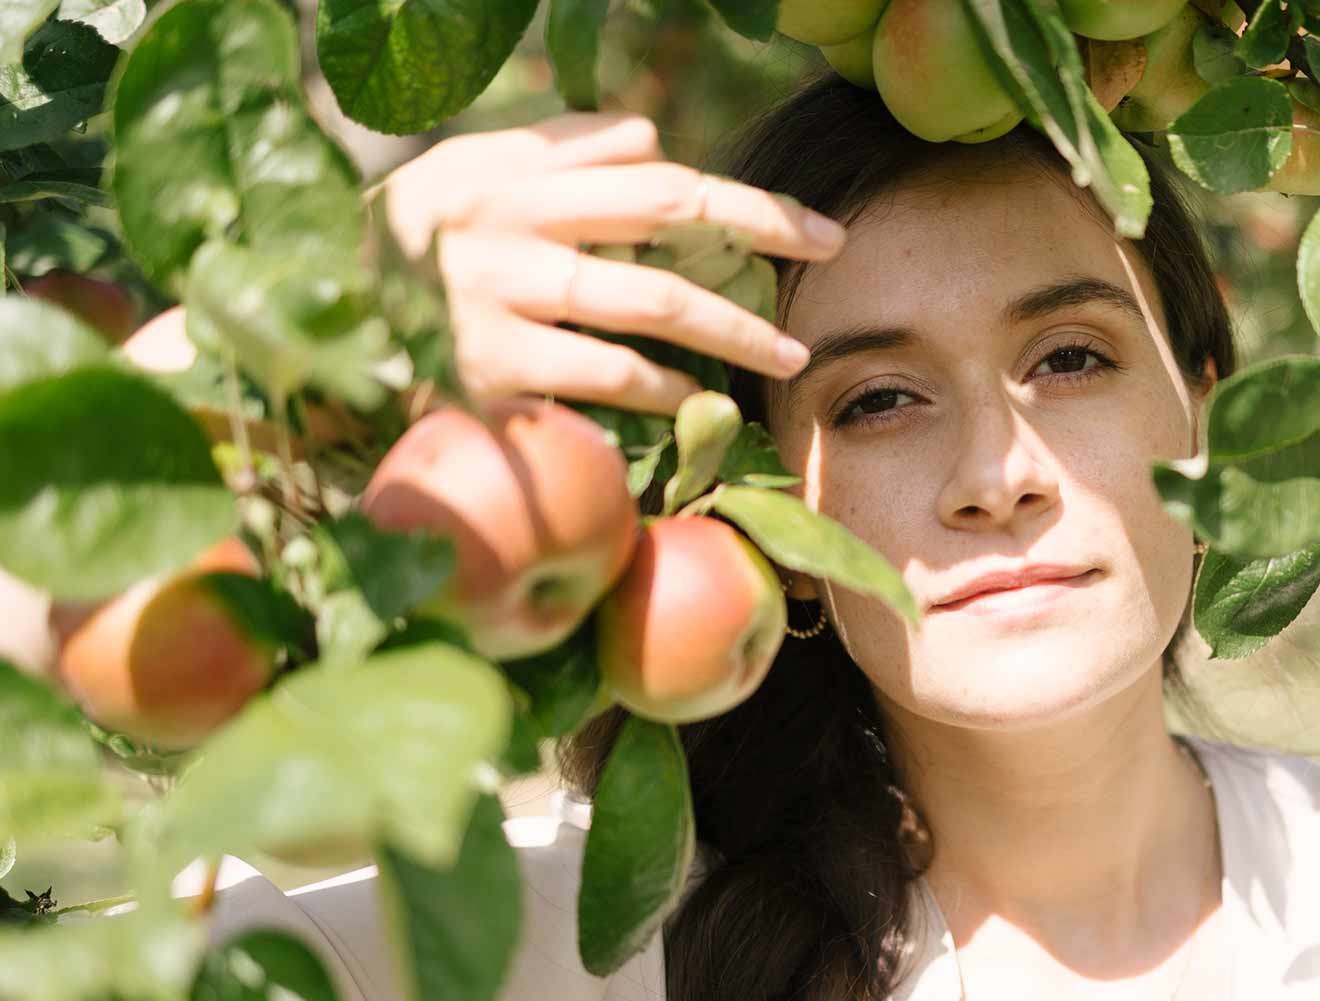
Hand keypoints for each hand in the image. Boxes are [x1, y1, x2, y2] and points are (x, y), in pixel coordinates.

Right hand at [379, 112, 844, 412]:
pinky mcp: (487, 373)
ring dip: (729, 332)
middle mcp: (507, 225)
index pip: (656, 177)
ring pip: (645, 300)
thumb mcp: (460, 180)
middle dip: (760, 244)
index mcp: (509, 175)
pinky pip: (603, 379)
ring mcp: (496, 298)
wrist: (296, 337)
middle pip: (665, 222)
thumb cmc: (397, 257)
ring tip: (784, 356)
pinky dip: (662, 392)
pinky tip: (699, 403)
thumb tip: (651, 136)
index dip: (748, 202)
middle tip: (825, 274)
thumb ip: (554, 154)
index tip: (820, 232)